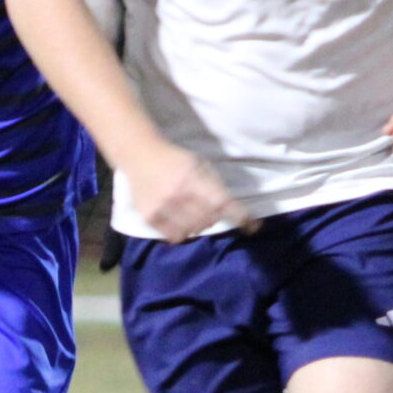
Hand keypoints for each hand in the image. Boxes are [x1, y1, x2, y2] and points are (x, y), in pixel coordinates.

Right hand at [124, 137, 255, 242]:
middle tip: (209, 209)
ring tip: (193, 213)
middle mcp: (178, 195)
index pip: (223, 203)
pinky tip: (179, 220)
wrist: (139, 155)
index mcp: (193, 179)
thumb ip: (215, 186)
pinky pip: (174, 236)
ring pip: (192, 231)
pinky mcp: (149, 217)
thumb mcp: (200, 164)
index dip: (241, 217)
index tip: (253, 226)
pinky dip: (182, 232)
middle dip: (215, 217)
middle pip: (209, 220)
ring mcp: (162, 208)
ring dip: (198, 225)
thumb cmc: (176, 159)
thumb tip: (228, 211)